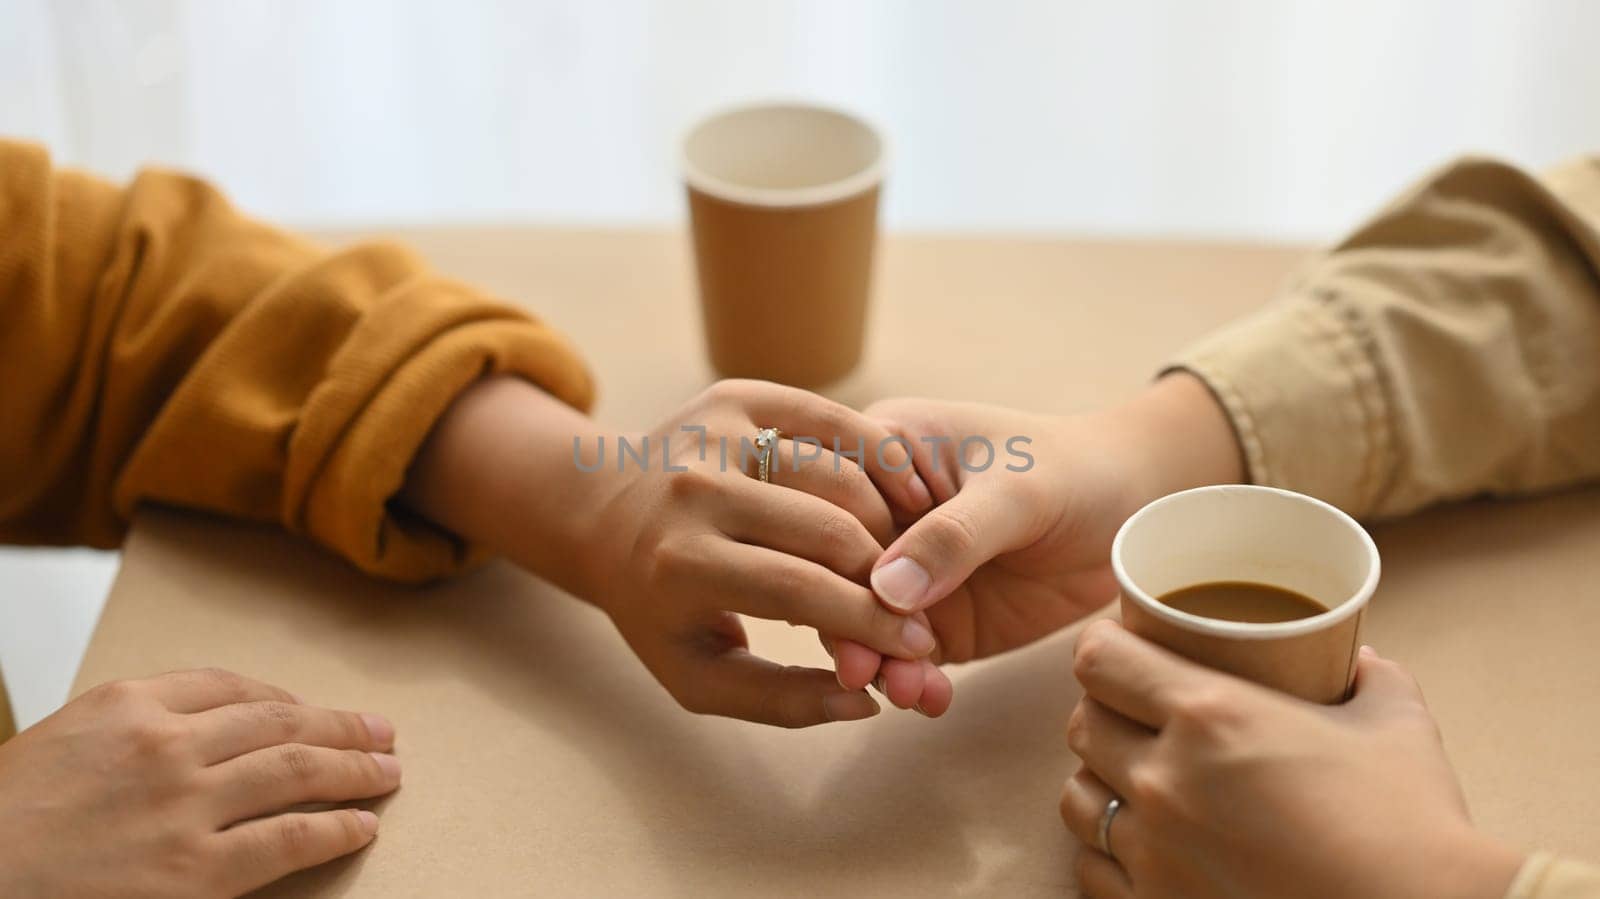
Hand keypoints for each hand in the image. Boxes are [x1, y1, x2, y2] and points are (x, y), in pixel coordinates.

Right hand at [0, 669, 399, 897]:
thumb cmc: (6, 820)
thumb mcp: (65, 742)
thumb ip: (134, 729)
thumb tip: (204, 732)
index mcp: (129, 704)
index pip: (231, 687)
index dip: (284, 698)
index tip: (310, 709)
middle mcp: (166, 746)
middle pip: (280, 722)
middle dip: (340, 726)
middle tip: (382, 731)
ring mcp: (184, 808)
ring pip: (296, 771)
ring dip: (354, 769)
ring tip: (388, 772)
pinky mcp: (194, 873)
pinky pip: (287, 839)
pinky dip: (334, 829)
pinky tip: (362, 825)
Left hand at [403, 377, 940, 727]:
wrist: (604, 517)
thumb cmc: (662, 610)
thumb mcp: (701, 677)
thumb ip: (780, 700)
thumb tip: (864, 702)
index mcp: (678, 565)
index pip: (799, 593)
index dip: (870, 622)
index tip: (916, 646)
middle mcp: (693, 490)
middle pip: (829, 530)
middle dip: (889, 576)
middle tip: (922, 605)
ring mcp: (714, 434)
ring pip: (838, 472)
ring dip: (889, 519)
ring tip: (909, 557)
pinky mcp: (736, 397)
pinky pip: (831, 419)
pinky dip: (878, 452)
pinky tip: (907, 491)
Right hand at [830, 373, 1245, 705]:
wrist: (1135, 511)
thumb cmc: (1075, 470)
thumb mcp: (1018, 491)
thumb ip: (955, 535)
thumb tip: (886, 589)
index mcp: (880, 450)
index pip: (828, 499)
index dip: (826, 551)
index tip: (844, 600)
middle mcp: (879, 510)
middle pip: (833, 569)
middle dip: (847, 621)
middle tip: (864, 670)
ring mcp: (904, 570)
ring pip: (862, 620)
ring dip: (878, 661)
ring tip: (907, 692)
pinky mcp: (934, 619)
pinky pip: (904, 657)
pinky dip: (912, 681)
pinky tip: (931, 699)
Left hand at [1058, 620, 1524, 898]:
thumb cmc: (1413, 825)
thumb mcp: (1397, 724)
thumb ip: (1370, 677)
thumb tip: (1360, 659)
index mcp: (1210, 715)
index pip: (1099, 661)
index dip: (1102, 646)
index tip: (1117, 644)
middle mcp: (1164, 780)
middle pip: (1082, 726)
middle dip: (1103, 712)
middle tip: (1135, 712)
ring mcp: (1153, 853)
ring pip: (1076, 799)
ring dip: (1098, 782)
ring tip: (1133, 779)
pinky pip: (1091, 871)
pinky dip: (1108, 854)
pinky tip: (1142, 845)